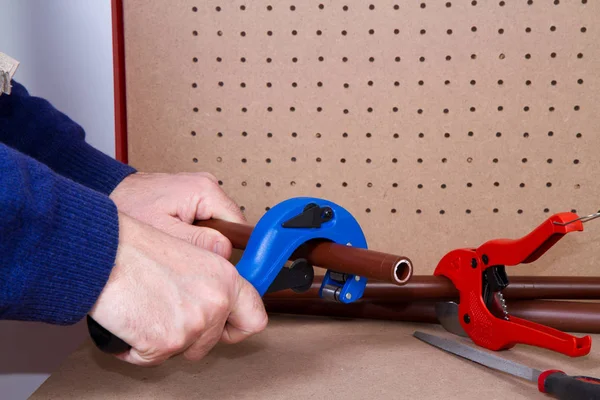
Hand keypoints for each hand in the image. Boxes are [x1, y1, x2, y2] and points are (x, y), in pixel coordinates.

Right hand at [89, 213, 267, 365]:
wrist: (103, 253)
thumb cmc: (136, 249)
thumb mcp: (191, 256)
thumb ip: (211, 283)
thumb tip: (217, 305)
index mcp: (225, 278)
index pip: (255, 318)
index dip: (237, 328)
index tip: (226, 328)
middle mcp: (215, 301)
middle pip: (211, 343)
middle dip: (187, 336)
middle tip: (164, 313)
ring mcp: (193, 325)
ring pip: (181, 351)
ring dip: (160, 340)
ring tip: (144, 309)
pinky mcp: (166, 343)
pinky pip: (150, 359)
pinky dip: (135, 347)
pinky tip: (129, 318)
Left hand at [110, 172, 244, 258]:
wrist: (108, 194)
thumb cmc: (128, 207)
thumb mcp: (164, 232)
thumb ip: (198, 242)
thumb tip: (225, 252)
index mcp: (205, 190)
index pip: (238, 224)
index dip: (231, 248)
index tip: (219, 265)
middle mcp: (207, 185)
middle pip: (229, 225)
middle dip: (214, 245)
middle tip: (190, 257)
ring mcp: (200, 189)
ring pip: (217, 224)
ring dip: (203, 239)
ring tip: (179, 245)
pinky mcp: (192, 195)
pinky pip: (206, 219)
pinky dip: (195, 232)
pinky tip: (178, 238)